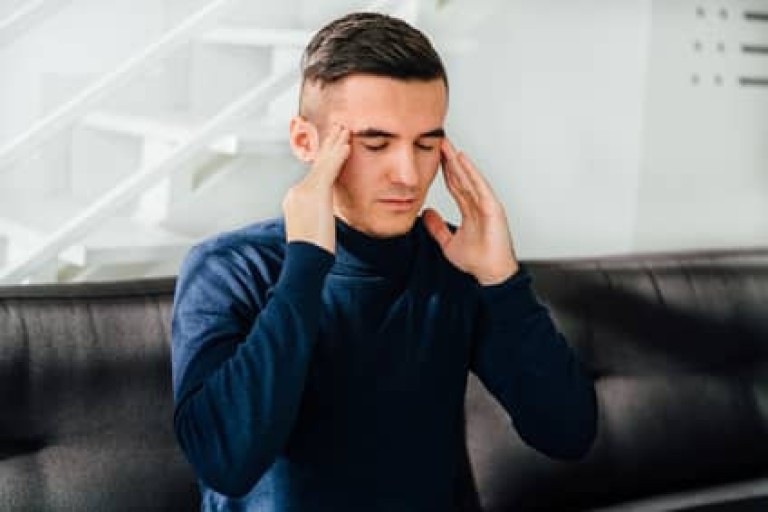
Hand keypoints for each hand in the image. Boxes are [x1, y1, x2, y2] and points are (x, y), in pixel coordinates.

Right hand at [283, 124, 349, 253]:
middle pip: (317, 164)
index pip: (314, 174)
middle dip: (329, 146)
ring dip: (336, 145)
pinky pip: (330, 169)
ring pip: (324, 163)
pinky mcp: (317, 193)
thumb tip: (323, 219)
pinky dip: (339, 156)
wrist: (305, 260)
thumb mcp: (312, 231)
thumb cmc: (312, 253)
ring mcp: (305, 190)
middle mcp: (297, 191)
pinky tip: (348, 146)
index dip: (325, 159)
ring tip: (346, 130)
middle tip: (338, 128)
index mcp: (295, 199)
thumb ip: (317, 217)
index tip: (333, 147)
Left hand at [423, 139, 518, 285]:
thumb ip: (437, 228)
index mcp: (470, 209)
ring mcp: (487, 204)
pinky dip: (471, 172)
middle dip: (450, 160)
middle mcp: (478, 203)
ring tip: (447, 146)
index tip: (434, 155)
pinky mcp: (493, 208)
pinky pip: (480, 186)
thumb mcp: (448, 243)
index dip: (444, 170)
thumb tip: (425, 214)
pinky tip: (462, 160)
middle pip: (462, 177)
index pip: (455, 184)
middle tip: (439, 142)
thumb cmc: (477, 260)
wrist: (491, 274)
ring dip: (458, 161)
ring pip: (469, 178)